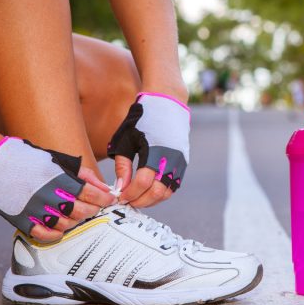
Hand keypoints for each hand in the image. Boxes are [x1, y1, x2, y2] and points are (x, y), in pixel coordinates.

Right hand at [29, 166, 116, 241]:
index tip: (109, 199)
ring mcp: (35, 210)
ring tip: (76, 213)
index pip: (91, 194)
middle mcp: (48, 196)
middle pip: (81, 212)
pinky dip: (56, 234)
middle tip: (94, 206)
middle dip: (93, 210)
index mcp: (59, 180)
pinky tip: (60, 228)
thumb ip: (85, 175)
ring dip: (76, 221)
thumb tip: (104, 188)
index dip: (104, 199)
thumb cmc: (31, 162)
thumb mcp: (61, 162)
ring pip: (66, 224)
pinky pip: (45, 235)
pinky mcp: (23, 220)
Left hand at [107, 92, 189, 207]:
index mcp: (154, 152)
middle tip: (127, 201)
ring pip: (167, 192)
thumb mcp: (126, 139)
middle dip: (140, 200)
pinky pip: (173, 185)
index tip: (120, 196)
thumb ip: (123, 165)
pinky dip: (160, 192)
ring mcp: (179, 162)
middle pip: (156, 193)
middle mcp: (170, 159)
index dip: (130, 193)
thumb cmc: (142, 119)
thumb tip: (120, 186)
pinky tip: (147, 190)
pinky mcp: (183, 163)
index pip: (142, 183)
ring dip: (151, 199)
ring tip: (137, 198)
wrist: (166, 103)